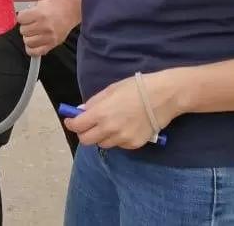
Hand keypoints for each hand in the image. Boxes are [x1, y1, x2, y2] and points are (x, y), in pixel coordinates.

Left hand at [17, 0, 81, 55]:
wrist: (71, 11)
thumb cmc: (56, 6)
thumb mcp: (41, 1)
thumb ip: (29, 9)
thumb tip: (18, 15)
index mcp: (40, 14)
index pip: (20, 19)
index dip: (21, 17)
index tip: (24, 17)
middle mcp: (45, 26)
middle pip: (23, 30)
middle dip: (25, 26)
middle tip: (30, 24)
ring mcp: (49, 37)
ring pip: (27, 41)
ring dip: (28, 37)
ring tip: (33, 32)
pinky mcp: (52, 44)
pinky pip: (35, 52)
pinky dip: (32, 48)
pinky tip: (34, 43)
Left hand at [64, 69, 185, 148]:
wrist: (163, 96)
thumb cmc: (135, 88)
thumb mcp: (110, 90)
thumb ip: (93, 103)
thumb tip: (80, 112)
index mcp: (101, 113)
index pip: (77, 126)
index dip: (71, 123)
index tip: (70, 120)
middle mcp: (109, 129)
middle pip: (86, 140)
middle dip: (83, 133)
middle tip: (86, 125)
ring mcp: (122, 139)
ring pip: (103, 144)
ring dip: (101, 136)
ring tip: (110, 124)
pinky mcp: (134, 145)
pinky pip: (118, 145)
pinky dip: (116, 138)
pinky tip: (125, 126)